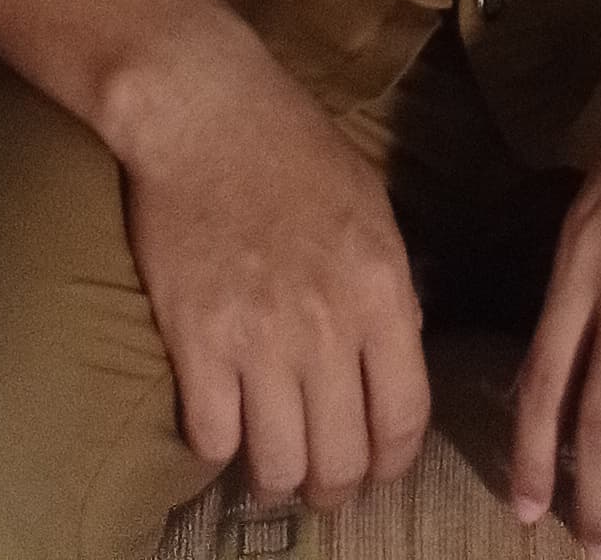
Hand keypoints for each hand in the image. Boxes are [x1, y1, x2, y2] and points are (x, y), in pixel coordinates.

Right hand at [117, 32, 430, 509]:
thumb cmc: (295, 149)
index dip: (393, 464)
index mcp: (381, 289)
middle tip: (322, 483)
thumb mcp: (373, 210)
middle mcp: (327, 325)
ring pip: (278, 467)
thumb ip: (390, 291)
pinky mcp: (195, 341)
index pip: (405, 418)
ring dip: (277, 480)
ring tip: (272, 467)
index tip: (378, 471)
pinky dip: (219, 447)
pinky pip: (212, 439)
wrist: (206, 113)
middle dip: (336, 487)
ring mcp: (258, 338)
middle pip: (342, 460)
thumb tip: (396, 361)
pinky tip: (224, 425)